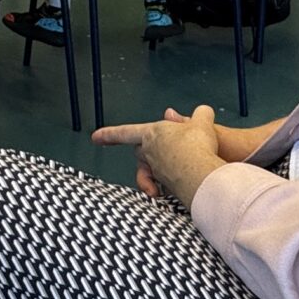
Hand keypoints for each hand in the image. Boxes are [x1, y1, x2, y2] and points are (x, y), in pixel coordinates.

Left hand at [94, 104, 229, 205]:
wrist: (201, 174)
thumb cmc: (198, 146)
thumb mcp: (203, 123)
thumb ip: (200, 116)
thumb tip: (203, 112)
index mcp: (152, 133)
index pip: (125, 132)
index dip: (109, 134)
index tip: (95, 138)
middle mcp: (150, 153)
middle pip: (140, 152)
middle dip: (144, 151)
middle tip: (155, 150)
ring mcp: (155, 171)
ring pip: (149, 170)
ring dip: (157, 171)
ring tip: (173, 162)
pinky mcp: (164, 186)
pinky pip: (159, 185)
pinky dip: (165, 185)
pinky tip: (175, 184)